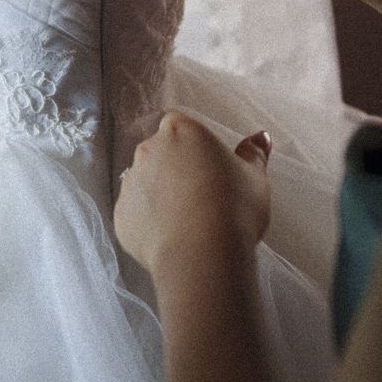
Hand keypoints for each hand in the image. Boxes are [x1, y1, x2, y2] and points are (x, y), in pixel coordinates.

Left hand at [115, 111, 273, 277]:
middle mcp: (147, 150)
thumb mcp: (254, 177)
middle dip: (176, 170)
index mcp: (179, 130)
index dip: (196, 148)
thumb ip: (253, 153)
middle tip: (202, 197)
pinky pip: (136, 215)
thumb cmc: (233, 209)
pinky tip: (173, 238)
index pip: (182, 127)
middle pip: (161, 153)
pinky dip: (150, 224)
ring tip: (188, 222)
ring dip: (161, 196)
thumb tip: (261, 137)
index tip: (210, 169)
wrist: (203, 254)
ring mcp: (130, 183)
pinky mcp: (120, 216)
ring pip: (146, 184)